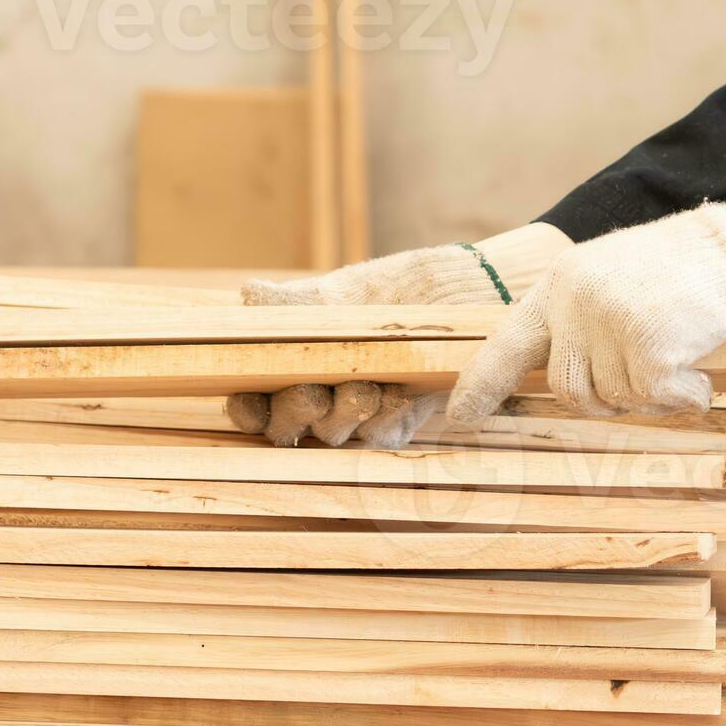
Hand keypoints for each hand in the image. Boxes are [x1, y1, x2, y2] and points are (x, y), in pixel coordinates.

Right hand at [227, 225, 568, 447]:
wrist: (479, 292)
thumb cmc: (409, 286)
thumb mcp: (351, 290)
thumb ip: (297, 303)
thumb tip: (248, 297)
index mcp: (298, 360)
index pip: (254, 399)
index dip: (246, 407)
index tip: (248, 401)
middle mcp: (324, 393)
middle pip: (285, 426)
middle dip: (294, 411)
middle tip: (314, 391)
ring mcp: (361, 413)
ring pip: (330, 435)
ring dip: (343, 414)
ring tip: (366, 386)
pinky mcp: (400, 425)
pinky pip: (378, 439)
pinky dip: (384, 420)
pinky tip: (396, 397)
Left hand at [442, 204, 725, 429]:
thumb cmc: (689, 268)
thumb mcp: (617, 278)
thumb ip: (582, 319)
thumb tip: (567, 386)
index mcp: (562, 281)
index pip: (510, 341)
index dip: (483, 383)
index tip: (461, 416)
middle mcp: (574, 298)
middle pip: (570, 391)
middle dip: (609, 400)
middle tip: (651, 380)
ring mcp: (608, 320)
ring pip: (617, 399)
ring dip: (654, 394)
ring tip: (683, 355)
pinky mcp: (648, 343)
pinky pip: (658, 398)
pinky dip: (687, 395)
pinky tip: (703, 367)